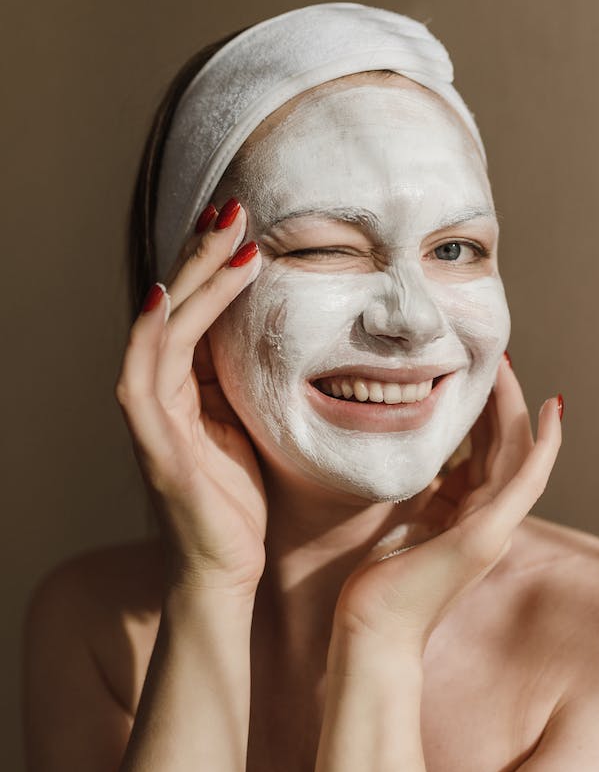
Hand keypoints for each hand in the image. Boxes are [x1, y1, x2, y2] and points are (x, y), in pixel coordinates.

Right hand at [115, 198, 266, 595]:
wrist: (228, 567)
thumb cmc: (242, 500)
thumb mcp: (252, 424)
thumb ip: (247, 382)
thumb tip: (279, 337)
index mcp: (187, 383)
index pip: (196, 308)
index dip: (215, 262)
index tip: (247, 221)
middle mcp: (161, 388)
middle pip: (175, 304)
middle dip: (202, 252)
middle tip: (234, 205)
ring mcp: (151, 413)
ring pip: (162, 326)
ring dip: (191, 278)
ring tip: (225, 235)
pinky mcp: (154, 440)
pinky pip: (146, 375)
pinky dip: (155, 333)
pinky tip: (170, 296)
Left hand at [331, 357, 562, 653]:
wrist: (372, 630)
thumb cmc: (381, 584)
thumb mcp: (406, 523)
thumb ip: (427, 495)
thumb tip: (430, 460)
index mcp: (469, 516)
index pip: (489, 452)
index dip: (489, 410)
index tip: (478, 374)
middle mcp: (489, 520)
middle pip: (507, 445)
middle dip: (503, 398)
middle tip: (495, 355)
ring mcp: (494, 528)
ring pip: (518, 453)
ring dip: (516, 405)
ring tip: (507, 364)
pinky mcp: (487, 534)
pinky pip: (528, 479)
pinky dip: (546, 443)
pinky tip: (553, 408)